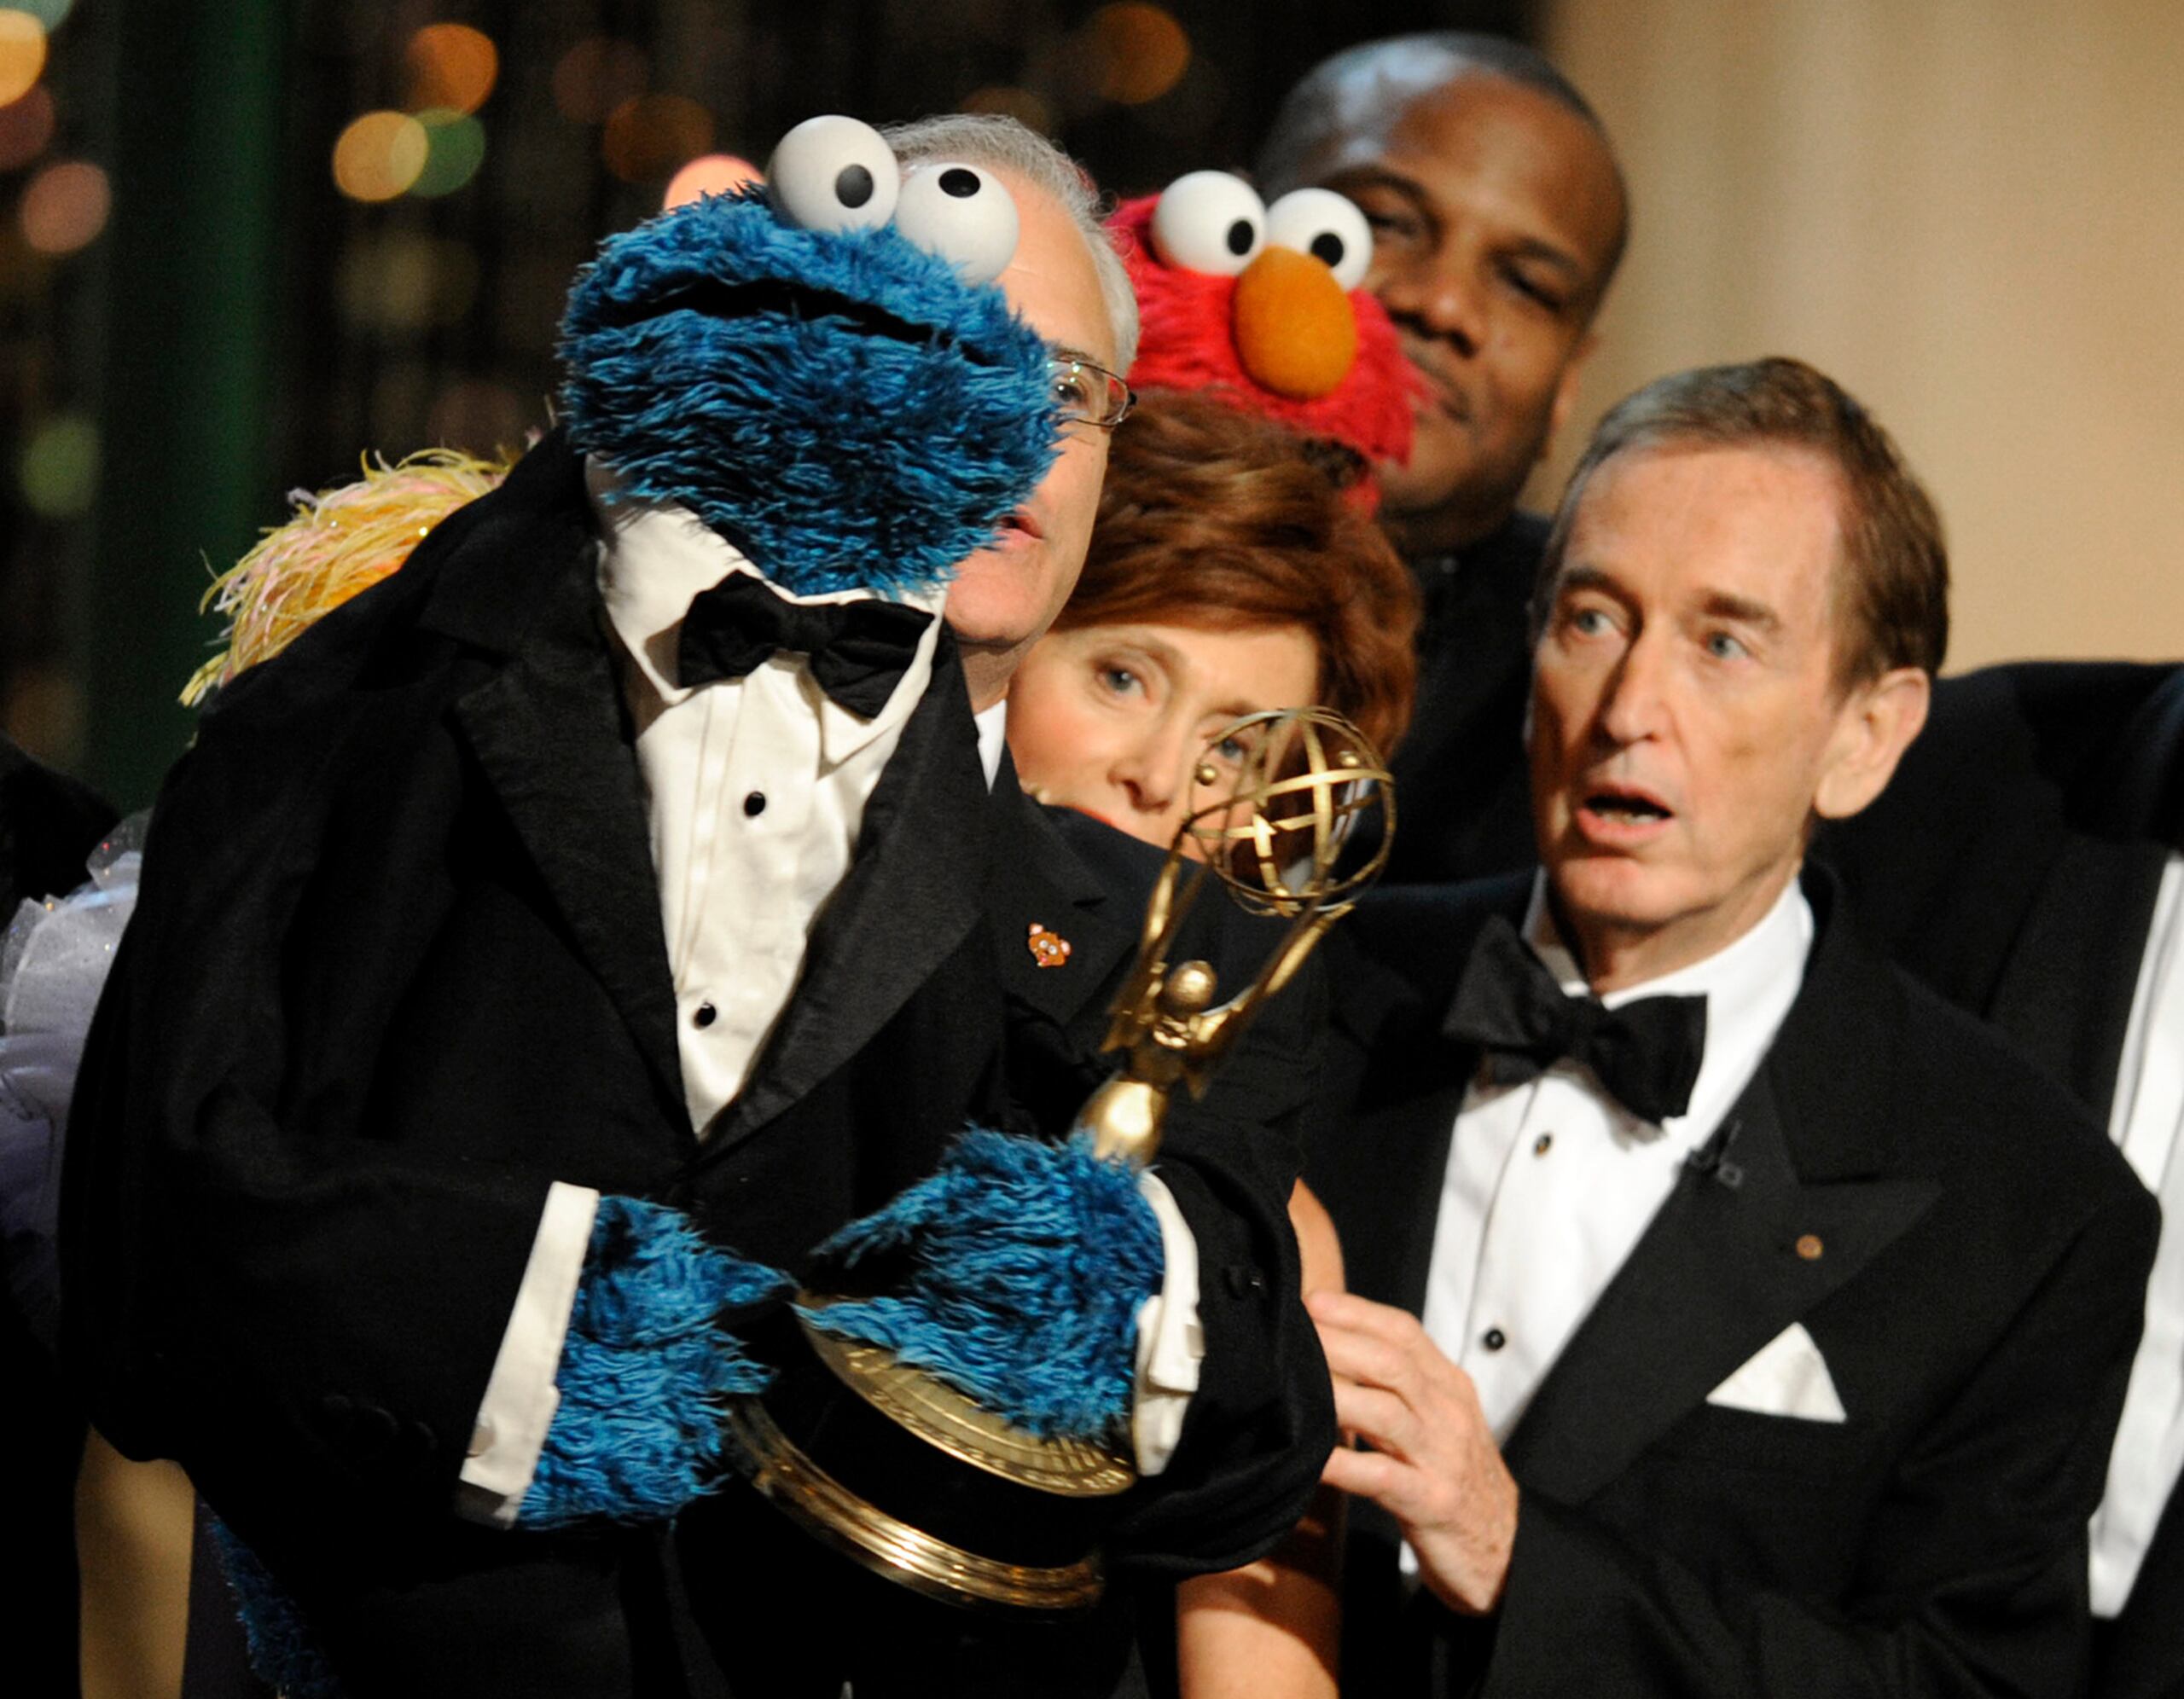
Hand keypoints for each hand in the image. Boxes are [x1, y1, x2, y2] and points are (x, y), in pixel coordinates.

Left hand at [1310, 1289, 1517, 1614]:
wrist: (1504, 1547)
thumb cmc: (1454, 1475)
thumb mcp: (1437, 1419)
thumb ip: (1396, 1385)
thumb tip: (1333, 1349)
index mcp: (1448, 1385)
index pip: (1403, 1332)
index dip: (1356, 1312)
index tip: (1311, 1301)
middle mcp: (1448, 1413)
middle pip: (1391, 1364)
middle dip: (1337, 1343)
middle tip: (1290, 1334)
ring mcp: (1442, 1458)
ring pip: (1386, 1413)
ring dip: (1336, 1395)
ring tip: (1292, 1384)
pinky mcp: (1431, 1502)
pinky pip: (1382, 1477)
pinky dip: (1344, 1464)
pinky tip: (1313, 1459)